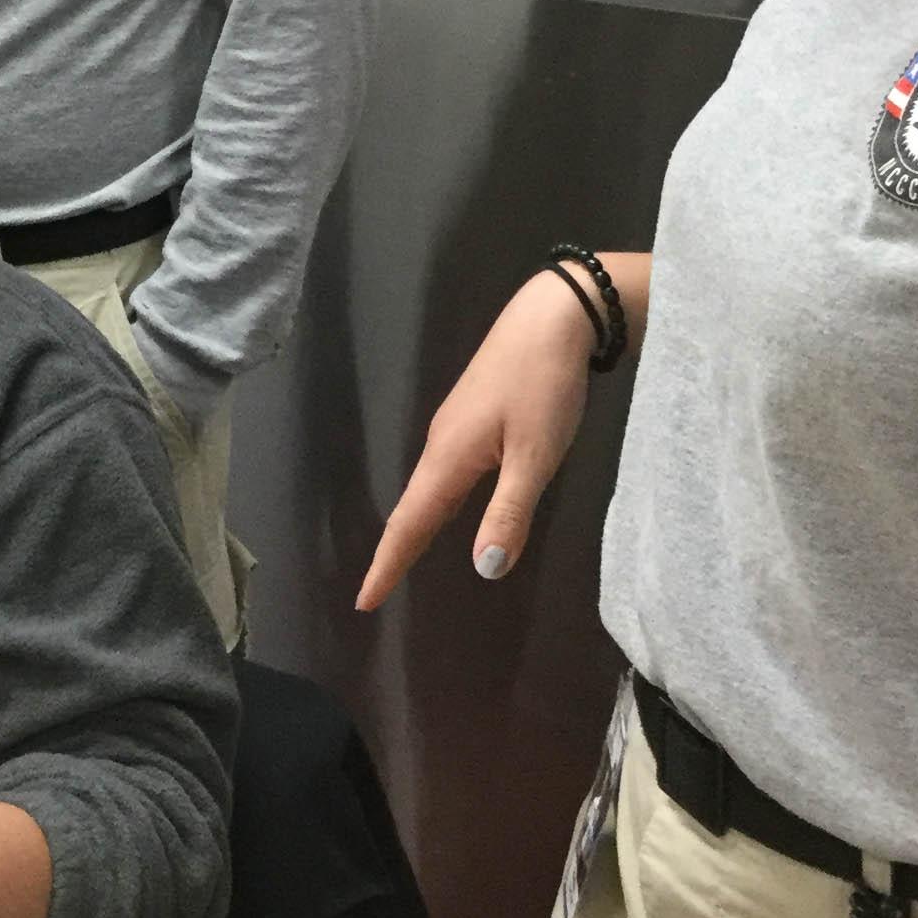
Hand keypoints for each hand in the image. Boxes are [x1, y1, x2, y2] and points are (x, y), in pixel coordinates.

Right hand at [357, 269, 594, 608]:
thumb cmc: (544, 385)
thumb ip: (509, 513)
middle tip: (378, 591)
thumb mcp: (535, 455)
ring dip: (413, 526)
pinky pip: (442, 472)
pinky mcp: (470, 416)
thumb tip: (484, 570)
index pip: (410, 524)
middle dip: (394, 552)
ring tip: (403, 559)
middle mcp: (441, 445)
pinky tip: (447, 508)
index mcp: (450, 459)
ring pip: (427, 489)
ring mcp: (454, 427)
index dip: (388, 565)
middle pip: (411, 509)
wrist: (551, 315)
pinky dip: (434, 502)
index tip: (365, 602)